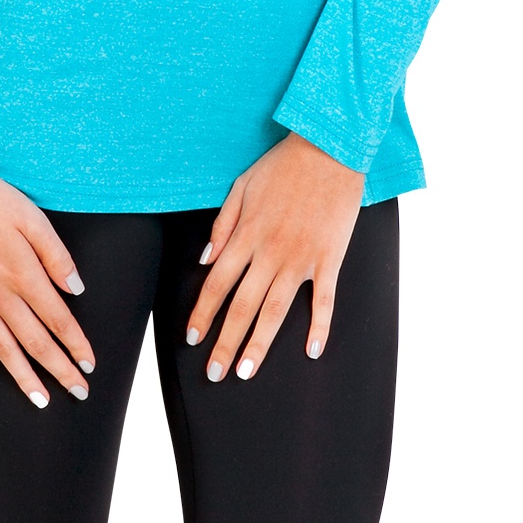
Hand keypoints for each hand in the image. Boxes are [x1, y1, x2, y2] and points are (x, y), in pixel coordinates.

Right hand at [0, 156, 96, 407]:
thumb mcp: (32, 217)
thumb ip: (56, 255)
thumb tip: (76, 289)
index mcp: (22, 274)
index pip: (57, 319)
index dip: (76, 344)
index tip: (90, 364)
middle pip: (34, 342)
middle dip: (59, 370)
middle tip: (79, 392)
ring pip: (2, 348)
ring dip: (23, 377)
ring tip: (40, 400)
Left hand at [187, 131, 365, 379]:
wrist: (328, 149)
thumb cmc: (282, 166)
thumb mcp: (241, 186)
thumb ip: (222, 225)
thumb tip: (204, 259)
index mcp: (246, 235)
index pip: (216, 284)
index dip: (202, 314)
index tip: (193, 339)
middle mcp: (270, 252)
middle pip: (242, 306)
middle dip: (225, 343)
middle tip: (215, 373)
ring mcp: (301, 258)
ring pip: (276, 311)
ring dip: (260, 344)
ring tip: (247, 372)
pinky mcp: (329, 258)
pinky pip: (324, 300)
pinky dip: (319, 327)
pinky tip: (312, 351)